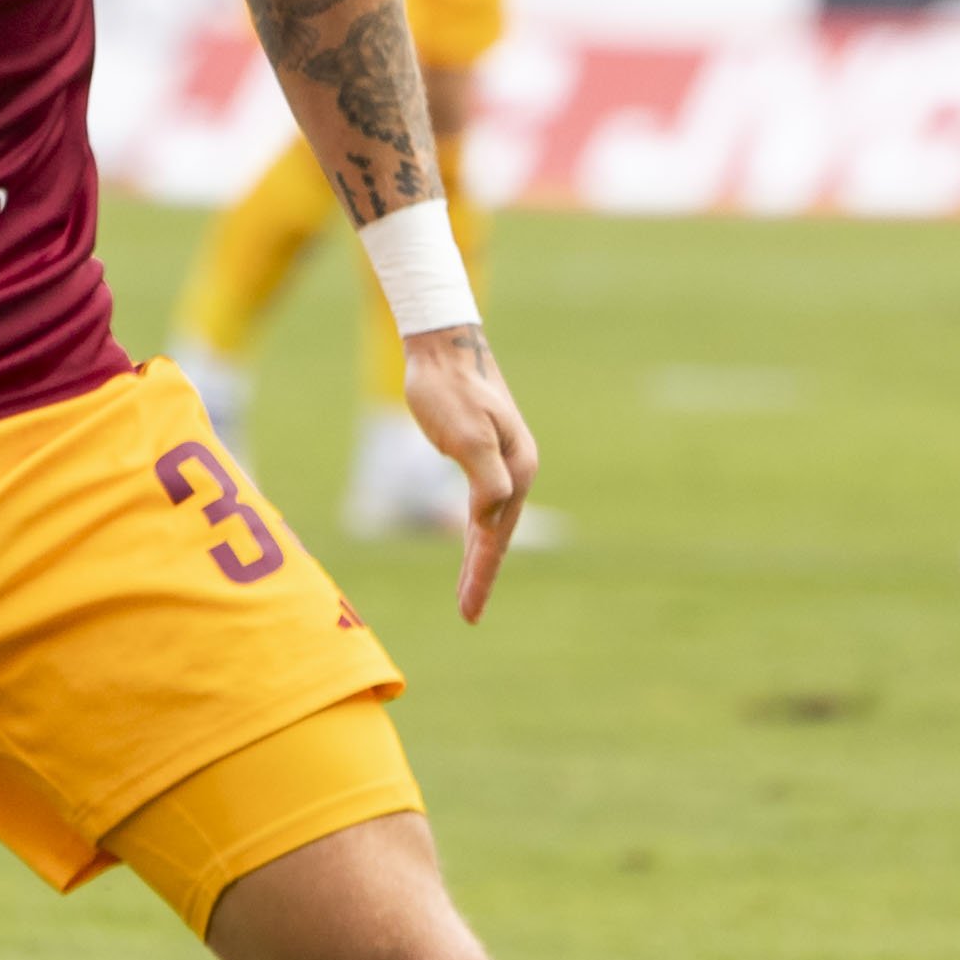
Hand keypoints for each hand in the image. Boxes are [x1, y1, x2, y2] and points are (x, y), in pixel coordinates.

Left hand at [394, 323, 533, 624]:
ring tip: (468, 593)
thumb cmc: (449, 388)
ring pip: (491, 521)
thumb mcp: (466, 436)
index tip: (469, 612)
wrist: (443, 344)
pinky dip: (476, 529)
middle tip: (469, 615)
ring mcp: (502, 460)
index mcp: (516, 468)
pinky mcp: (484, 451)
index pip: (496, 535)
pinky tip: (472, 540)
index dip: (482, 575)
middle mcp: (516, 467)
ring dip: (479, 556)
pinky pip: (482, 503)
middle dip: (482, 575)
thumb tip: (492, 519)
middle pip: (498, 534)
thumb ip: (485, 480)